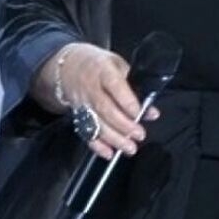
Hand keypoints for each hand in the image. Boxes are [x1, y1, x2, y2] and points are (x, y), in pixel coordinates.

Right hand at [36, 42, 160, 159]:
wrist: (69, 65)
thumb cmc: (99, 65)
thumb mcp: (119, 65)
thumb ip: (135, 86)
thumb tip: (150, 111)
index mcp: (103, 70)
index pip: (114, 85)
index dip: (127, 101)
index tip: (139, 113)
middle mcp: (90, 88)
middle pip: (105, 109)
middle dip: (124, 125)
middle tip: (139, 134)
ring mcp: (82, 103)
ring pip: (96, 124)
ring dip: (114, 139)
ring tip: (130, 148)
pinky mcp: (77, 115)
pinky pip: (86, 133)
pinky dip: (97, 145)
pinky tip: (109, 153)